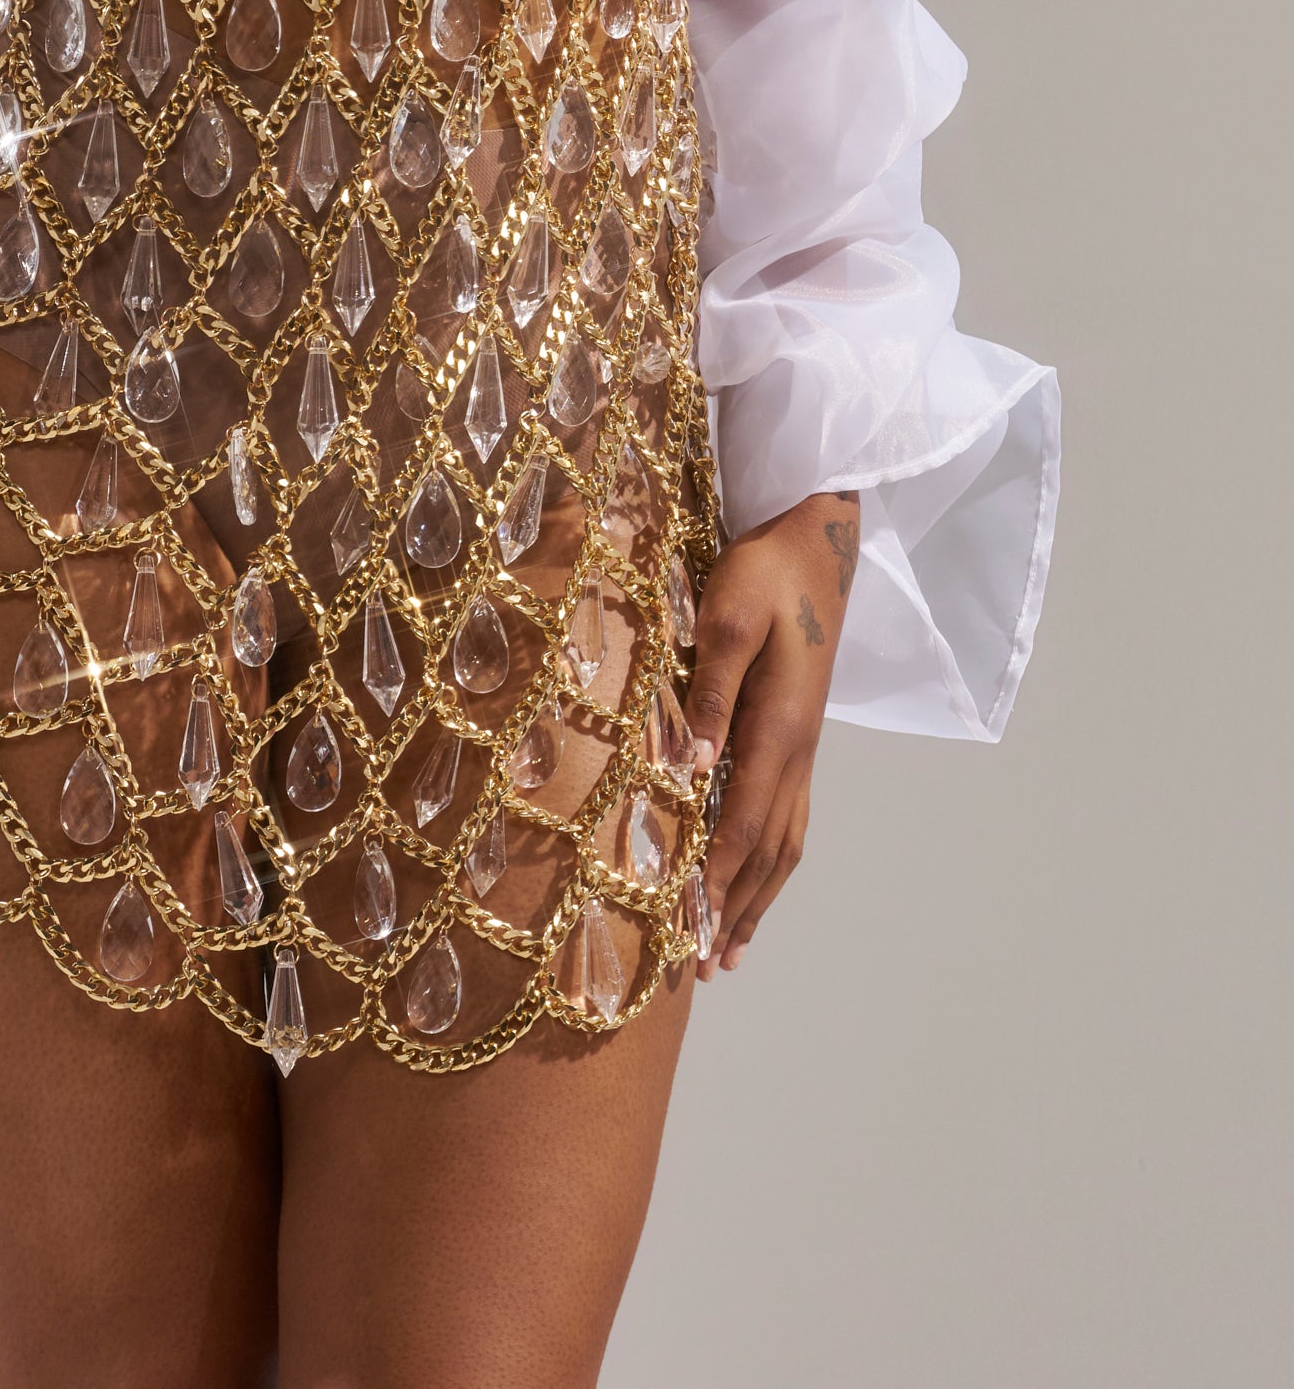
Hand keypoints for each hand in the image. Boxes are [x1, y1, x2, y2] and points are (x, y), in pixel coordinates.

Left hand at [683, 488, 859, 977]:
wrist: (817, 542)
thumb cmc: (765, 570)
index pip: (743, 822)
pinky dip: (771, 860)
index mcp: (779, 726)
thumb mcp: (729, 615)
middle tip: (704, 968)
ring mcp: (804, 745)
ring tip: (732, 950)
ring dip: (757, 898)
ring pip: (785, 841)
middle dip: (735, 909)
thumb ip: (712, 689)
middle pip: (768, 849)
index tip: (691, 933)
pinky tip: (756, 876)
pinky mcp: (799, 732)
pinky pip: (789, 815)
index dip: (716, 881)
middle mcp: (797, 748)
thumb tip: (694, 762)